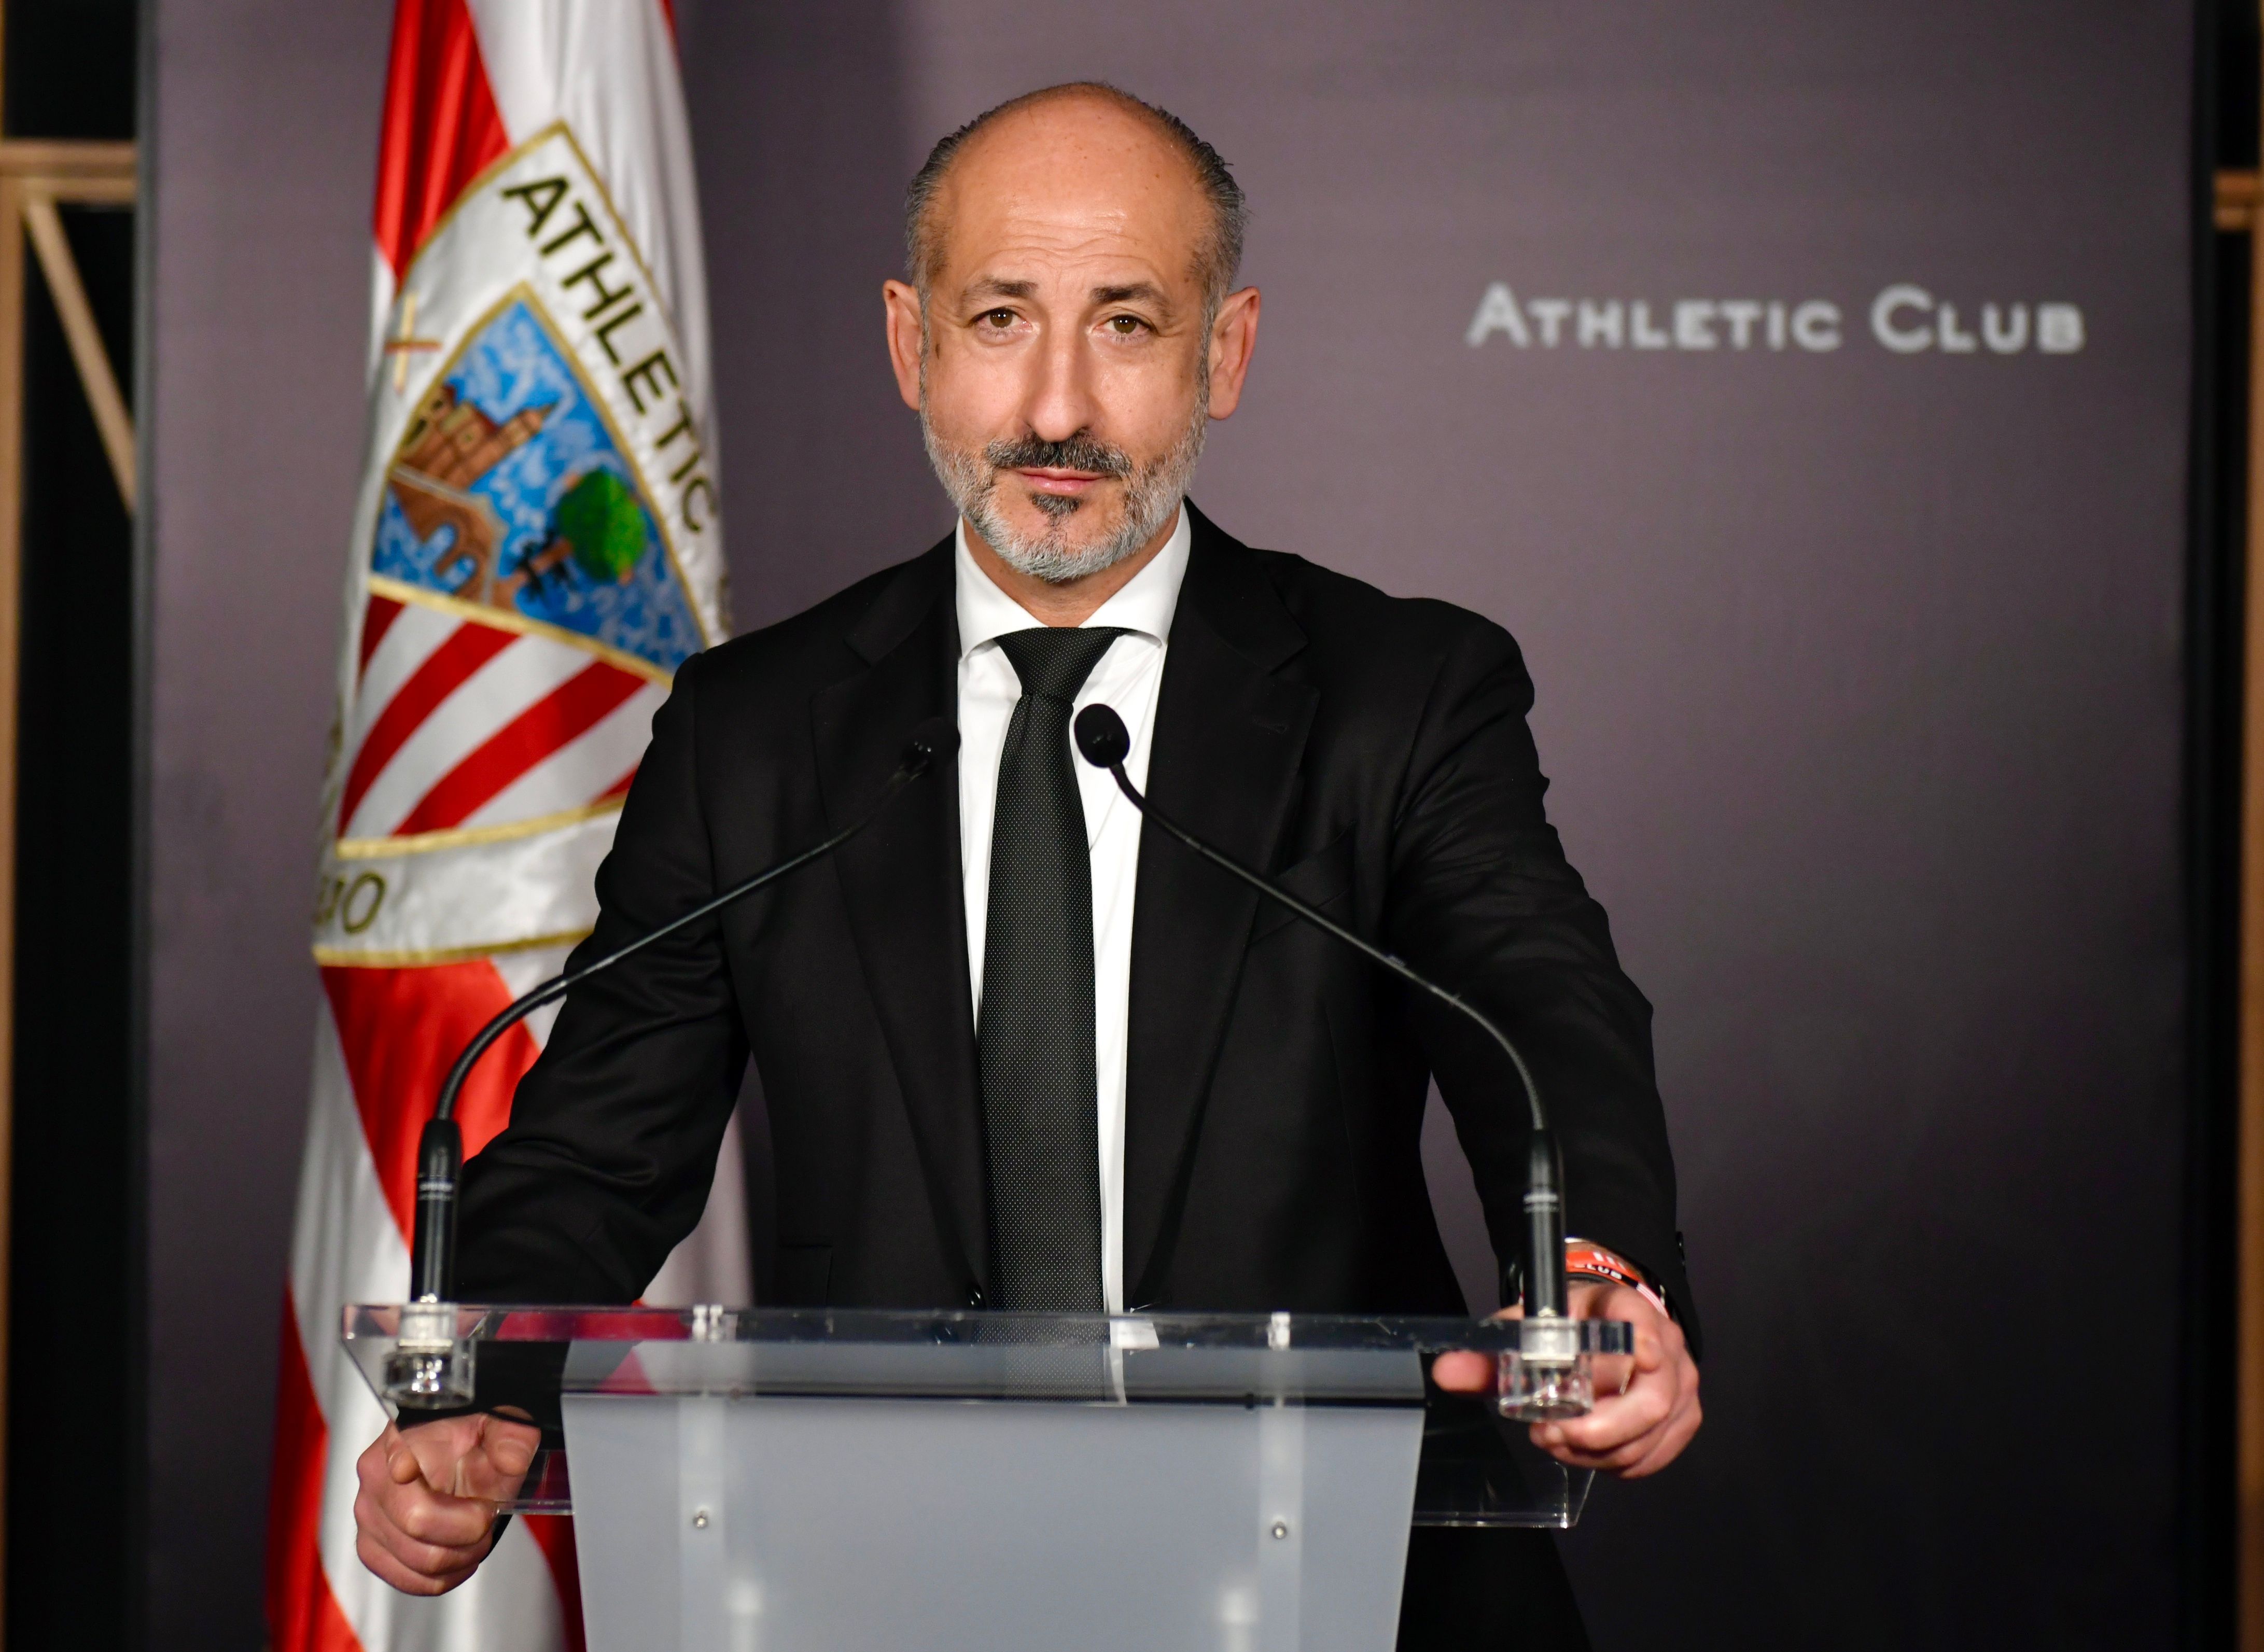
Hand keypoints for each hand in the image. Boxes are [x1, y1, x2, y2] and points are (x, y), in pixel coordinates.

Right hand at [353, 1411, 539, 1594]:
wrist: (458, 1460)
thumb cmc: (472, 1444)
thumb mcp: (501, 1427)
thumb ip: (512, 1437)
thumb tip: (511, 1460)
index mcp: (398, 1442)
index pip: (403, 1470)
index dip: (437, 1499)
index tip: (480, 1506)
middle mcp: (374, 1482)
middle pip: (417, 1525)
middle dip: (468, 1529)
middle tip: (488, 1516)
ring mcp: (368, 1520)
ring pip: (418, 1561)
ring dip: (461, 1556)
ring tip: (476, 1535)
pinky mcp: (372, 1552)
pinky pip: (410, 1581)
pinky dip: (444, 1577)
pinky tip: (460, 1555)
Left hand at [1431, 1281, 1700, 1477]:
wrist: (1608, 1328)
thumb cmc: (1568, 1327)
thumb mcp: (1528, 1328)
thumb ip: (1488, 1353)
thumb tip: (1446, 1372)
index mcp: (1627, 1310)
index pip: (1642, 1324)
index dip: (1643, 1342)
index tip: (1640, 1357)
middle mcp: (1667, 1349)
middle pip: (1651, 1401)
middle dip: (1595, 1429)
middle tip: (1547, 1433)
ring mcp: (1681, 1387)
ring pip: (1646, 1437)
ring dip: (1594, 1452)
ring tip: (1553, 1441)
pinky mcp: (1682, 1420)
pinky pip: (1651, 1457)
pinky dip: (1613, 1463)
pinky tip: (1582, 1451)